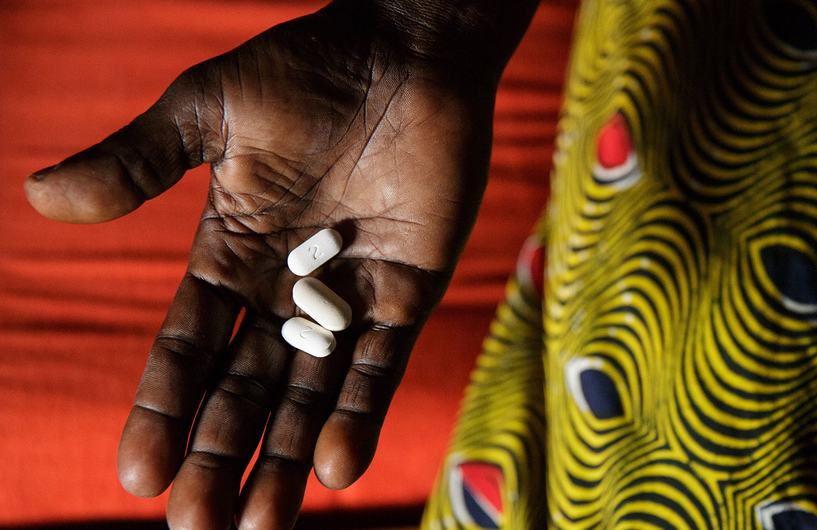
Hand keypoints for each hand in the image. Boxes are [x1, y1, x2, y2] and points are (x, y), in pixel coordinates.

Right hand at [24, 1, 533, 527]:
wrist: (405, 52)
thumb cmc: (306, 71)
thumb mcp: (206, 112)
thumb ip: (137, 160)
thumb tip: (39, 199)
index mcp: (230, 257)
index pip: (188, 347)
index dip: (164, 409)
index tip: (137, 474)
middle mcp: (287, 291)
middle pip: (245, 389)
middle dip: (220, 453)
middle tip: (194, 524)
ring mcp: (349, 297)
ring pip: (312, 395)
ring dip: (285, 459)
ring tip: (259, 526)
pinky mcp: (408, 292)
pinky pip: (381, 364)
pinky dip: (361, 413)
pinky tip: (336, 466)